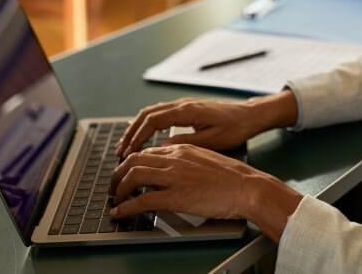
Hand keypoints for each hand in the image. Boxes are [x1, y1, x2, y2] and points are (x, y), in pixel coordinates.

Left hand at [109, 144, 302, 239]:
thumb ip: (187, 160)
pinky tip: (121, 213)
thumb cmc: (232, 176)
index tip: (127, 172)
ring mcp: (174, 177)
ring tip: (116, 199)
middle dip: (119, 173)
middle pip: (134, 159)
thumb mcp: (206, 158)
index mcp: (182, 148)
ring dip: (119, 188)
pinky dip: (127, 207)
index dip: (132, 162)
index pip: (148, 151)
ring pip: (133, 175)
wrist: (247, 186)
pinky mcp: (176, 196)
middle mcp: (175, 158)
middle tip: (115, 186)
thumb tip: (173, 168)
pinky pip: (143, 200)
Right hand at [114, 92, 298, 158]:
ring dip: (137, 127)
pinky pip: (160, 114)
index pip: (153, 121)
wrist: (251, 115)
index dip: (138, 136)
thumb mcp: (213, 141)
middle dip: (131, 132)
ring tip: (127, 145)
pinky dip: (147, 124)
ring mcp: (184, 105)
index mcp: (187, 111)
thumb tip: (163, 148)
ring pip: (152, 112)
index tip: (128, 152)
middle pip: (147, 114)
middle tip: (120, 150)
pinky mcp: (187, 109)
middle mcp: (182, 104)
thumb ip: (187, 143)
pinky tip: (144, 136)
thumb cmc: (236, 128)